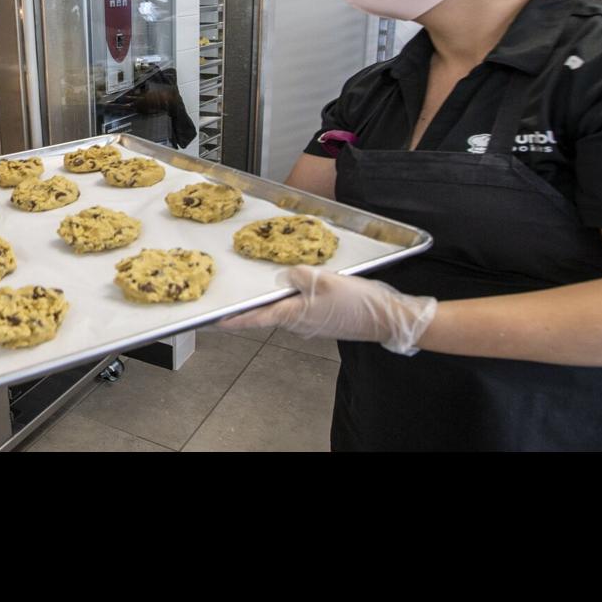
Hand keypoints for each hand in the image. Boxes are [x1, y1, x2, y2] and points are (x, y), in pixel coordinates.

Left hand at [217, 266, 438, 355]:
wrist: (386, 319)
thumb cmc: (356, 301)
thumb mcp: (325, 280)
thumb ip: (299, 275)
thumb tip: (285, 276)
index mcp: (294, 314)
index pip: (257, 318)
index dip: (235, 320)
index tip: (215, 323)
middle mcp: (299, 324)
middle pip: (271, 313)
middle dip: (255, 306)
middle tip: (238, 298)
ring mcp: (313, 325)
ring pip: (289, 309)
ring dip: (280, 300)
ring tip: (273, 285)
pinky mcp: (325, 322)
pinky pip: (305, 309)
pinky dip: (299, 299)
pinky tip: (305, 286)